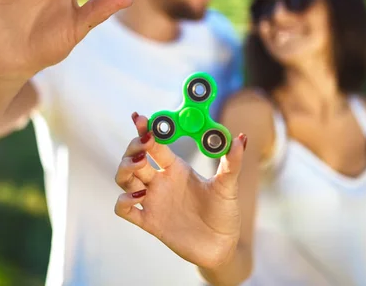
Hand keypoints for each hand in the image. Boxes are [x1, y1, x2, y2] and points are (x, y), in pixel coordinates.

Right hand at [114, 113, 246, 269]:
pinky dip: (123, 201)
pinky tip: (137, 197)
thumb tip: (242, 138)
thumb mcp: (229, 186)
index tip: (142, 119)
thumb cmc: (224, 213)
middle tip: (143, 144)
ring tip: (140, 164)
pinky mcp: (149, 222)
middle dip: (133, 147)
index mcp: (175, 168)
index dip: (146, 130)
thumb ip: (232, 162)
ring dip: (125, 168)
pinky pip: (124, 209)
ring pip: (124, 179)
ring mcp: (152, 201)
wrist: (221, 247)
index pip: (154, 144)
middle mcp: (160, 181)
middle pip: (133, 157)